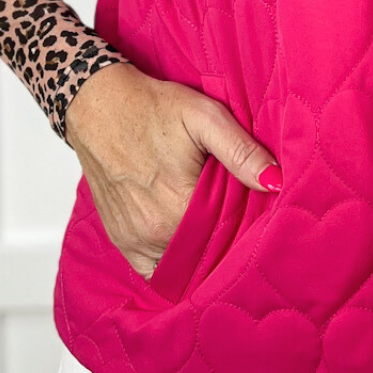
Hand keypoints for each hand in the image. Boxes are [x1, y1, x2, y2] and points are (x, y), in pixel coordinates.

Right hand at [64, 62, 281, 279]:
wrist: (96, 103)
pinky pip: (153, 270)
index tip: (255, 211)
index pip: (232, 237)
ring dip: (200, 251)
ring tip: (212, 222)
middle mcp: (156, 233)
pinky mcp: (121, 239)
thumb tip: (275, 183)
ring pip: (183, 263)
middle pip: (208, 252)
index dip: (248, 226)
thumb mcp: (205, 116)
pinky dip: (171, 261)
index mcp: (181, 207)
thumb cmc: (151, 107)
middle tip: (234, 212)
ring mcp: (135, 240)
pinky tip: (186, 242)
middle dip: (226, 239)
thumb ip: (242, 152)